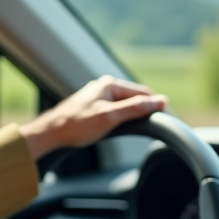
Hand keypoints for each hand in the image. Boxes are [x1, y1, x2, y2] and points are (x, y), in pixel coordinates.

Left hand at [20, 76, 167, 158]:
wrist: (51, 133)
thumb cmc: (77, 125)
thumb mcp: (111, 117)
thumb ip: (136, 108)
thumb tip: (160, 101)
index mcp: (109, 84)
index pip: (142, 92)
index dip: (156, 104)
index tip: (168, 116)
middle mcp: (104, 87)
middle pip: (134, 98)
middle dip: (145, 110)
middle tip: (157, 125)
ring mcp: (97, 97)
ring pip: (124, 105)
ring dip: (133, 115)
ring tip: (141, 127)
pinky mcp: (92, 108)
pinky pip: (115, 111)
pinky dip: (123, 119)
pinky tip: (122, 128)